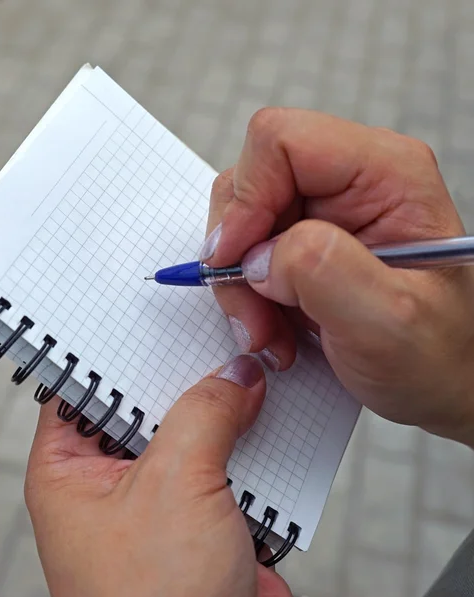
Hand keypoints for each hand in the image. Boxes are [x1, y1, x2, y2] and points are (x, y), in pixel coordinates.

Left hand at [26, 355, 292, 596]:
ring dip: (222, 405)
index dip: (114, 348)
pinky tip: (271, 409)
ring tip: (249, 359)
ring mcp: (158, 497)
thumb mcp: (175, 484)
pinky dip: (248, 439)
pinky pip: (223, 460)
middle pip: (144, 403)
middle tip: (212, 330)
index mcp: (69, 470)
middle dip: (180, 374)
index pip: (82, 384)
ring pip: (190, 430)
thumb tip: (236, 375)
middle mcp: (110, 480)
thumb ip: (205, 414)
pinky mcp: (201, 514)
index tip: (148, 313)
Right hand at [204, 108, 473, 446]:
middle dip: (238, 255)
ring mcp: (324, 211)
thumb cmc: (436, 354)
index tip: (232, 260)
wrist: (441, 379)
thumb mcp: (389, 322)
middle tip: (255, 315)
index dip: (246, 196)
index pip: (282, 142)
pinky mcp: (304, 241)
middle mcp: (350, 180)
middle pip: (250, 182)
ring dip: (240, 284)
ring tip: (269, 331)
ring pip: (241, 223)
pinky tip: (274, 328)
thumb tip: (257, 255)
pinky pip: (247, 254)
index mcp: (385, 173)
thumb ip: (323, 271)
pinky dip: (247, 296)